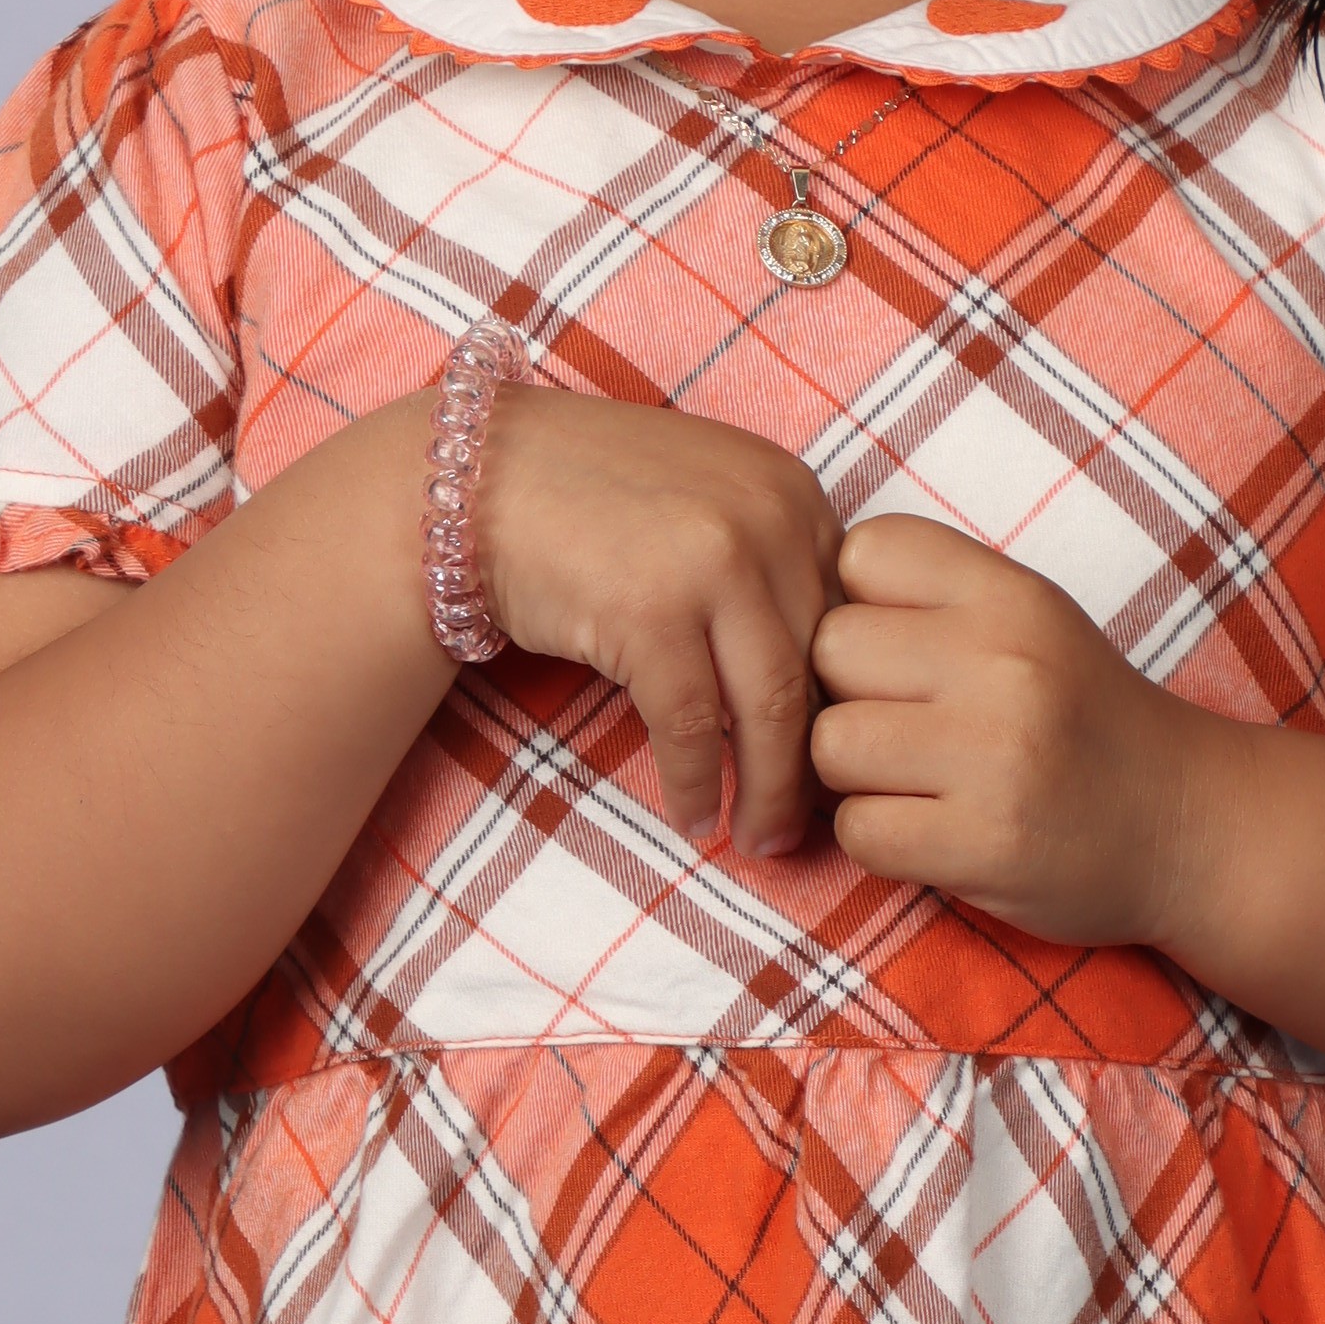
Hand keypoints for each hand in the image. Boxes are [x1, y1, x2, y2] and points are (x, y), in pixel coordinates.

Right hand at [471, 387, 843, 853]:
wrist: (475, 483)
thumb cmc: (590, 500)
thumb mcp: (709, 498)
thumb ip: (771, 562)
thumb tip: (822, 685)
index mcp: (795, 490)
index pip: (849, 620)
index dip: (840, 703)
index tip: (828, 759)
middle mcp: (769, 517)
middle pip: (819, 669)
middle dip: (813, 763)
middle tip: (802, 827)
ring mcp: (712, 562)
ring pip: (770, 708)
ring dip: (767, 792)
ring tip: (758, 840)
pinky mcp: (650, 613)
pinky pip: (691, 726)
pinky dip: (694, 784)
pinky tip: (691, 817)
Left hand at [807, 513, 1214, 944]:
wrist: (1186, 824)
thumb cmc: (1078, 718)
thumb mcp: (1028, 621)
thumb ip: (929, 599)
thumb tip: (792, 611)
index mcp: (1012, 594)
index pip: (864, 552)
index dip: (859, 602)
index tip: (897, 648)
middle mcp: (1006, 663)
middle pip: (829, 651)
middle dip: (845, 693)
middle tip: (900, 726)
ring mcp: (997, 756)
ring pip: (830, 745)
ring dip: (852, 776)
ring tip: (911, 782)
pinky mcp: (985, 844)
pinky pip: (858, 831)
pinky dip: (878, 839)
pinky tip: (929, 831)